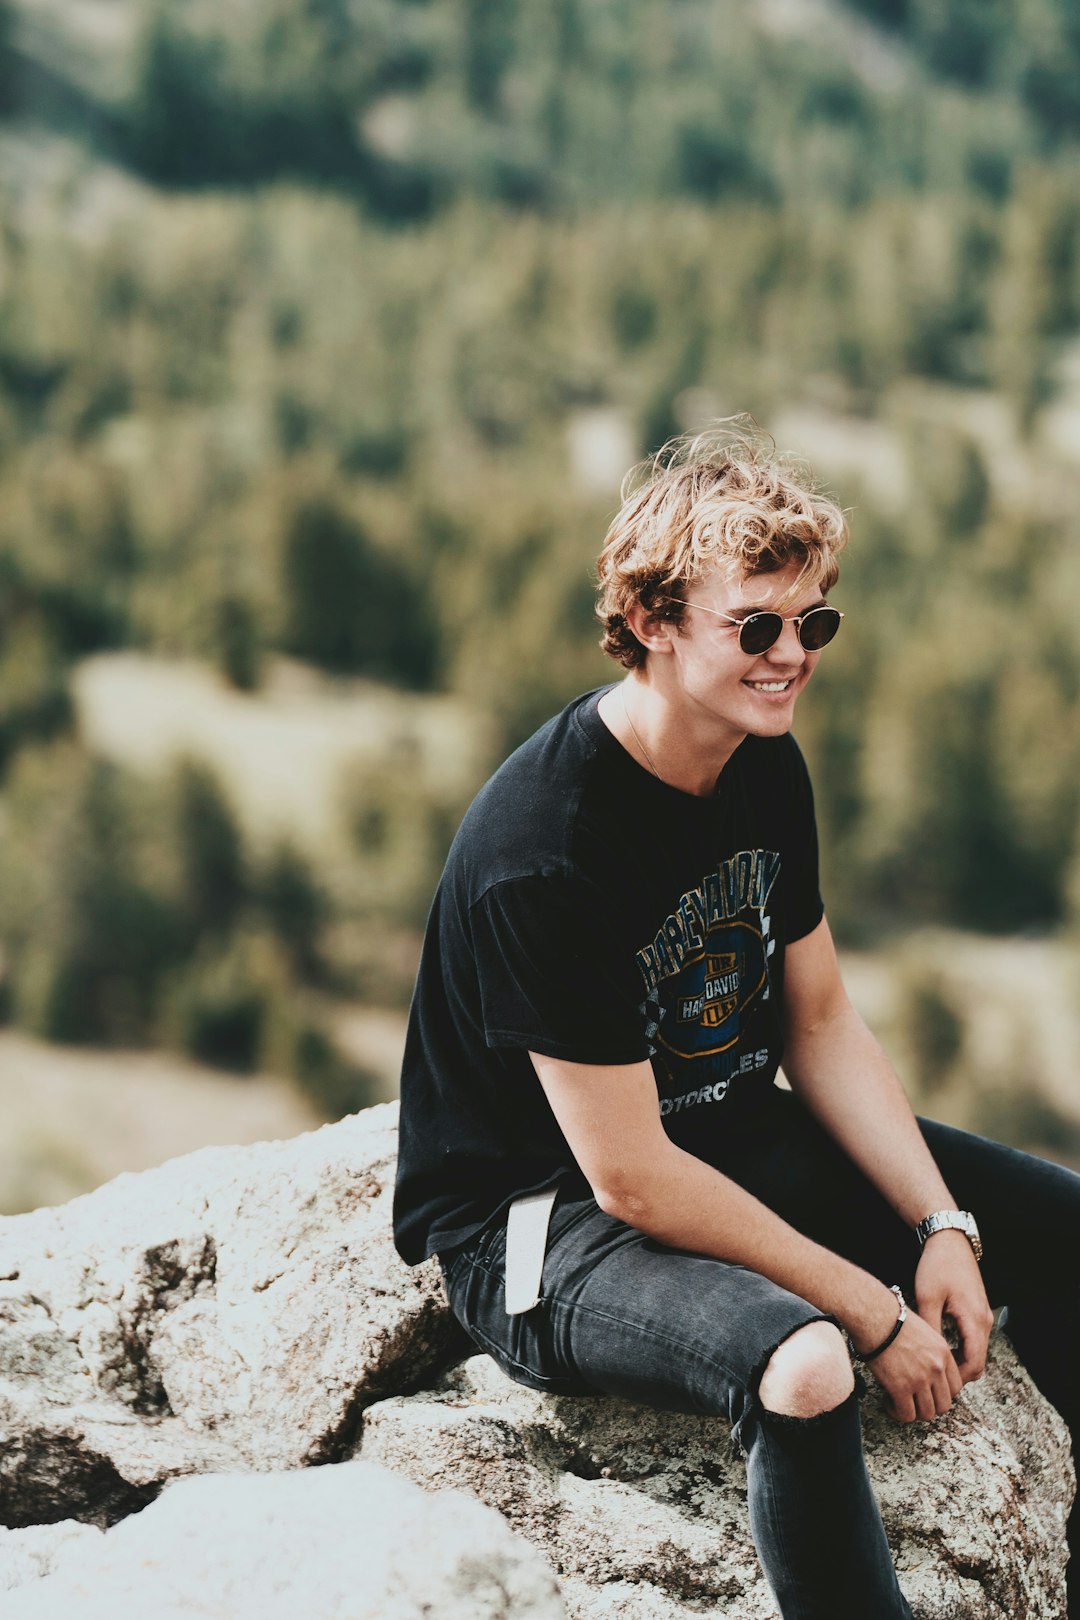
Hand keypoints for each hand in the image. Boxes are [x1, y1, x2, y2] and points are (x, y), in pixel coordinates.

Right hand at [863, 1298, 962, 1422]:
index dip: (941, 1394)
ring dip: (913, 1412)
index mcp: (943, 1353)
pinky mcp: (900, 1387)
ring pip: (927, 1414)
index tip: (928, 1392)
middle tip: (914, 1400)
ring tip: (899, 1402)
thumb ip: (931, 1351)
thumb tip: (925, 1366)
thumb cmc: (891, 1318)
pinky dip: (897, 1413)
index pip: (955, 1387)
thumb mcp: (923, 1331)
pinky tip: (888, 1402)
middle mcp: (936, 1368)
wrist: (874, 1316)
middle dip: (929, 1406)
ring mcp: (920, 1379)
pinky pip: (906, 1414)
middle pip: (944, 1405)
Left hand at [914, 1228, 993, 1384]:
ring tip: (934, 1364)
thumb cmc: (937, 1267)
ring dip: (959, 1361)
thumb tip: (927, 1356)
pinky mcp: (979, 1311)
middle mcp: (984, 1321)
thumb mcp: (927, 1298)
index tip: (937, 1383)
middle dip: (958, 1374)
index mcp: (974, 1321)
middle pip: (977, 1362)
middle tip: (933, 1378)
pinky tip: (941, 1346)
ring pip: (976, 1351)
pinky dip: (962, 1349)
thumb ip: (930, 1328)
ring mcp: (984, 1316)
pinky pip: (974, 1339)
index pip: (973, 1364)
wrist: (950, 1242)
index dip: (957, 1379)